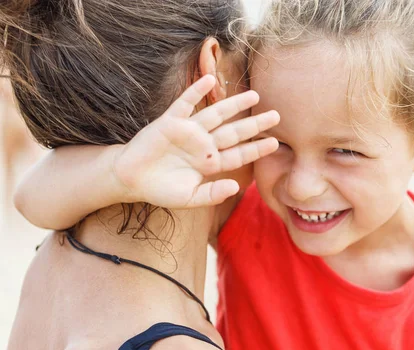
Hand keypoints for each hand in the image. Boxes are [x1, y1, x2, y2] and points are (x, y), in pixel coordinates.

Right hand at [113, 75, 278, 207]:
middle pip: (234, 131)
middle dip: (255, 124)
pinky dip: (196, 91)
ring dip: (234, 104)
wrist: (130, 180)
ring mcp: (188, 131)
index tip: (275, 143)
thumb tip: (236, 187)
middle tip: (276, 115)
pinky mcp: (170, 122)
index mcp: (210, 163)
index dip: (256, 149)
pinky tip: (210, 80)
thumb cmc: (161, 190)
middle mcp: (203, 144)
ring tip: (254, 95)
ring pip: (216, 114)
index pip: (238, 154)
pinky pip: (185, 103)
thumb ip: (212, 194)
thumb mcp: (189, 198)